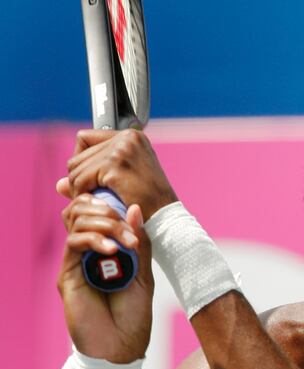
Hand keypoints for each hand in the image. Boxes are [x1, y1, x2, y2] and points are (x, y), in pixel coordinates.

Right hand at [57, 193, 153, 362]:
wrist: (121, 347)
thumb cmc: (134, 313)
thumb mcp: (144, 273)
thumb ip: (139, 242)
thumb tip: (135, 208)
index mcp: (106, 248)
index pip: (97, 212)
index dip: (109, 202)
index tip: (132, 209)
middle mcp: (87, 252)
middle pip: (82, 209)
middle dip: (107, 210)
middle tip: (129, 229)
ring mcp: (75, 262)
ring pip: (77, 221)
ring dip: (105, 224)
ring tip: (126, 241)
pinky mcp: (68, 275)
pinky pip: (74, 244)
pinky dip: (95, 240)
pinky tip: (114, 251)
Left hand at [60, 129, 177, 220]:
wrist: (166, 219)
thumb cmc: (150, 205)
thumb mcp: (122, 184)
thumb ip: (93, 177)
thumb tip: (59, 184)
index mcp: (133, 137)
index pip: (86, 138)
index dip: (84, 162)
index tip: (91, 180)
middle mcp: (128, 137)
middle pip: (78, 153)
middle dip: (80, 177)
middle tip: (92, 196)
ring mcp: (122, 149)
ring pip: (75, 167)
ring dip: (79, 187)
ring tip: (95, 201)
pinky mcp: (115, 164)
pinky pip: (80, 179)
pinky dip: (82, 194)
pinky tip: (97, 204)